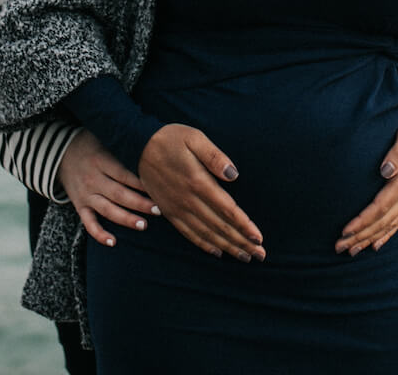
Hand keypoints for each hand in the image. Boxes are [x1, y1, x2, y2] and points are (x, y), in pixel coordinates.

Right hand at [58, 129, 156, 247]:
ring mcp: (86, 195)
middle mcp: (93, 180)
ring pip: (107, 210)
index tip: (159, 189)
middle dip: (139, 203)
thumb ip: (124, 147)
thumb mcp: (106, 139)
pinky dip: (99, 234)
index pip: (124, 174)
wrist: (60, 151)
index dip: (141, 183)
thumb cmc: (91, 143)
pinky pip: (88, 223)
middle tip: (158, 210)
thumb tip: (152, 152)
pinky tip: (113, 242)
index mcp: (102, 161)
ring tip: (143, 225)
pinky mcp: (79, 206)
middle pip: (119, 194)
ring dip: (125, 219)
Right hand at [137, 123, 265, 261]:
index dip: (244, 226)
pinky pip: (188, 233)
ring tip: (245, 258)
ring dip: (227, 247)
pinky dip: (204, 245)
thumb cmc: (170, 139)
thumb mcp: (194, 138)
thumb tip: (234, 175)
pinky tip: (217, 252)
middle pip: (220, 226)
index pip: (227, 210)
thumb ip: (215, 156)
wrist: (137, 145)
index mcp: (198, 182)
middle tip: (260, 255)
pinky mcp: (168, 211)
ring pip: (206, 234)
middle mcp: (188, 200)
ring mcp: (177, 208)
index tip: (259, 238)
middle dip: (241, 242)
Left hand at [336, 119, 397, 256]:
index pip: (380, 206)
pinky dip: (386, 236)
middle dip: (360, 236)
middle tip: (339, 247)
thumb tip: (384, 171)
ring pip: (389, 226)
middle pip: (382, 221)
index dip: (363, 220)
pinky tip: (375, 245)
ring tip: (351, 251)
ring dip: (369, 239)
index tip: (345, 230)